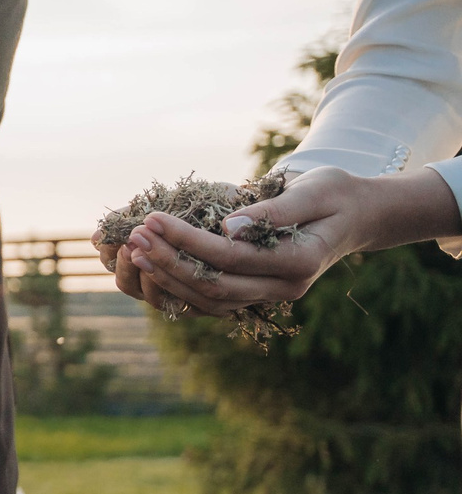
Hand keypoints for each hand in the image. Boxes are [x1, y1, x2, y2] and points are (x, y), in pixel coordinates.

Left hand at [101, 166, 461, 316]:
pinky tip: (152, 268)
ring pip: (209, 300)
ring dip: (167, 277)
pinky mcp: (259, 293)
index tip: (152, 218)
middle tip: (133, 237)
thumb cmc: (336, 194)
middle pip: (213, 286)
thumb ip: (272, 211)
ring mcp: (272, 295)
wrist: (360, 215)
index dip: (186, 240)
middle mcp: (284, 287)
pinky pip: (213, 302)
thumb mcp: (314, 191)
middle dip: (168, 262)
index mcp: (298, 262)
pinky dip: (180, 288)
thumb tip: (227, 225)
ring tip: (133, 250)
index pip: (229, 257)